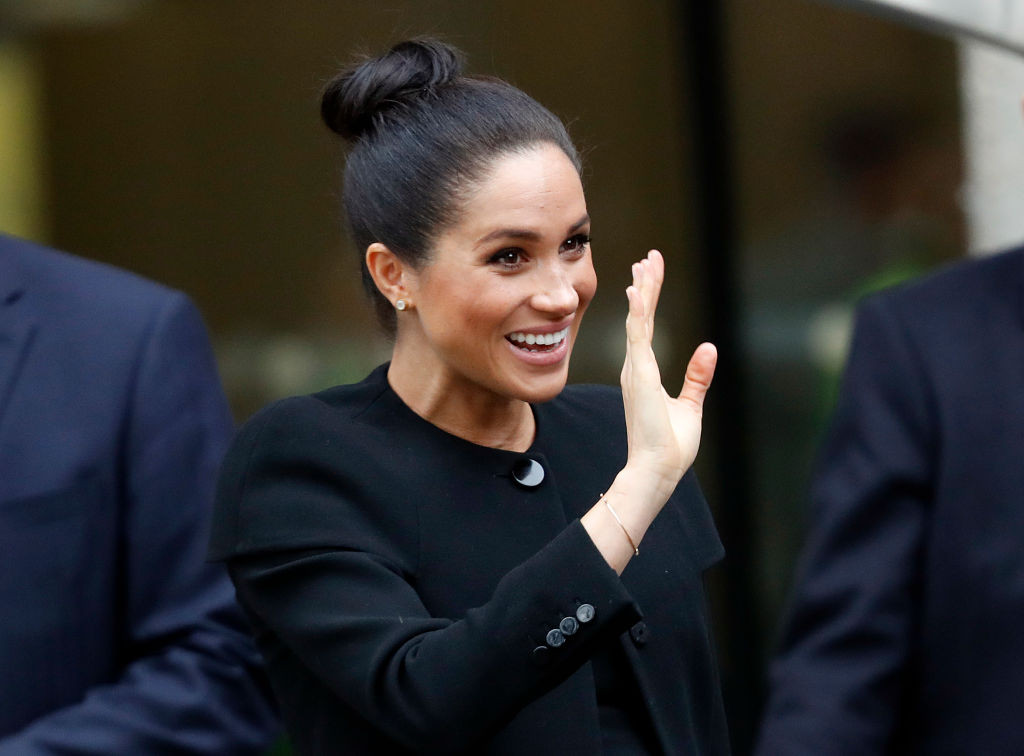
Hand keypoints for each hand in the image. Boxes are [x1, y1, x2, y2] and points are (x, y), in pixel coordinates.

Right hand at [620, 250, 716, 496]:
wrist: (659, 469)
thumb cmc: (670, 445)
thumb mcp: (691, 405)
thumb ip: (697, 376)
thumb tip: (708, 347)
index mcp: (644, 373)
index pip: (646, 327)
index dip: (649, 297)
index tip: (649, 272)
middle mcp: (635, 367)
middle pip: (640, 316)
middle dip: (645, 285)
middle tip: (648, 257)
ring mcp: (635, 369)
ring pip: (638, 319)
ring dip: (643, 290)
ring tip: (645, 264)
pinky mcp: (639, 375)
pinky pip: (638, 335)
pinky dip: (638, 311)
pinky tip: (638, 290)